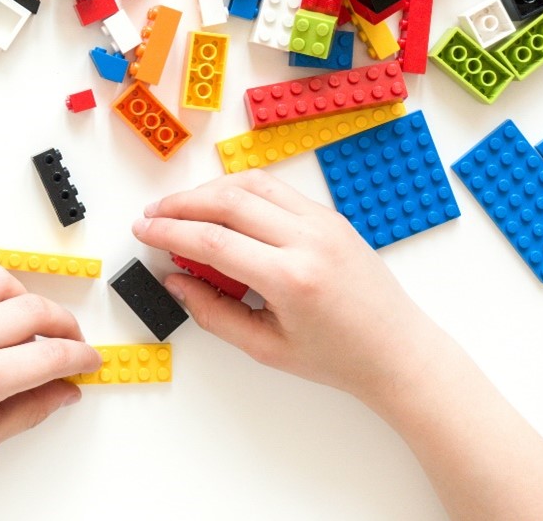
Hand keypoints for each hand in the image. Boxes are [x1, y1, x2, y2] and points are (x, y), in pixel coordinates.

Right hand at [131, 171, 433, 403]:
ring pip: (252, 184)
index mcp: (292, 278)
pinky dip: (240, 191)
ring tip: (180, 207)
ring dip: (209, 190)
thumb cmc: (339, 358)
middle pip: (228, 201)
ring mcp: (324, 222)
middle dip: (181, 204)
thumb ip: (214, 313)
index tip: (143, 231)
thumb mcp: (265, 348)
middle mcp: (309, 240)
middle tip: (152, 215)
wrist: (399, 352)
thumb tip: (177, 281)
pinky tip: (219, 206)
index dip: (169, 232)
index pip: (213, 240)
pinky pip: (276, 190)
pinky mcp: (330, 217)